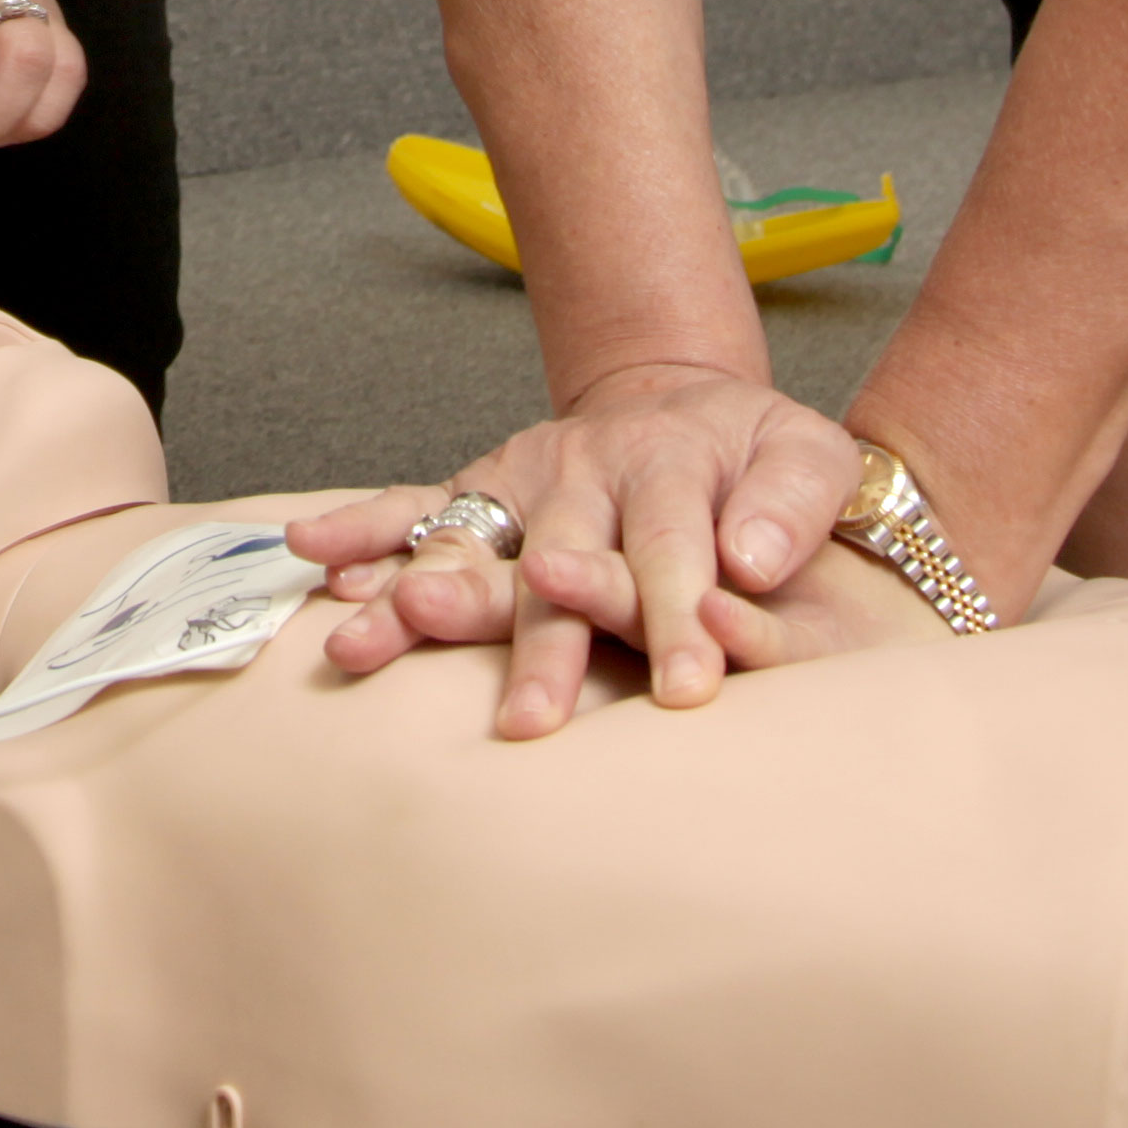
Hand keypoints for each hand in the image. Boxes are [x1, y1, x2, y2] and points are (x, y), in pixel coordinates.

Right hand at [284, 364, 865, 734]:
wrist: (693, 407)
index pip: (674, 550)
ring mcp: (523, 479)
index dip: (677, 618)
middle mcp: (583, 468)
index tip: (685, 690)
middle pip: (562, 562)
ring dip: (426, 594)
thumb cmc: (759, 457)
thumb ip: (793, 504)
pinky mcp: (481, 489)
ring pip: (472, 542)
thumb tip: (757, 562)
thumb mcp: (808, 455)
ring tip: (376, 637)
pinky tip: (319, 561)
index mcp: (669, 462)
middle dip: (544, 644)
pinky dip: (364, 531)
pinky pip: (415, 509)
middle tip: (531, 720)